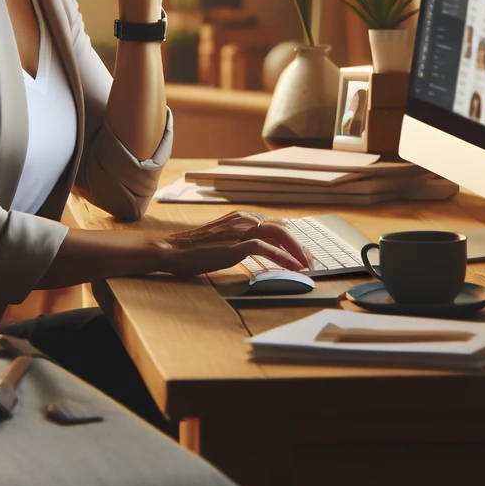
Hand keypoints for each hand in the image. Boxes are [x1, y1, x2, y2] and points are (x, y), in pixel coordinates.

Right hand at [157, 211, 312, 276]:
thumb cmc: (195, 249)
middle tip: (310, 263)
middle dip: (300, 246)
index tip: (303, 256)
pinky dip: (281, 257)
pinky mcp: (234, 245)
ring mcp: (239, 230)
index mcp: (242, 217)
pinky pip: (264, 248)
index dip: (293, 241)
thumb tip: (261, 251)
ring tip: (307, 267)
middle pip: (282, 228)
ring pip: (279, 234)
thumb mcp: (223, 241)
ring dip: (296, 251)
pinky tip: (291, 267)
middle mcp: (244, 219)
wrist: (174, 249)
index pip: (276, 226)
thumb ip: (241, 241)